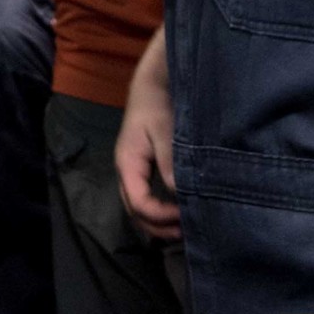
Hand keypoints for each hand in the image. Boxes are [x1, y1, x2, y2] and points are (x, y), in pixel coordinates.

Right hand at [117, 37, 181, 239]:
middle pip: (135, 212)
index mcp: (127, 163)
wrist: (155, 81)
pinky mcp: (145, 167)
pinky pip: (148, 196)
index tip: (184, 216)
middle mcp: (127, 171)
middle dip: (158, 226)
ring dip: (159, 221)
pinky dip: (162, 209)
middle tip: (186, 232)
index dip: (160, 215)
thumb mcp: (166, 132)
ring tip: (185, 227)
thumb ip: (171, 163)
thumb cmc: (159, 103)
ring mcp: (134, 170)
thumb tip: (179, 193)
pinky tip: (180, 211)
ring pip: (140, 207)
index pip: (138, 203)